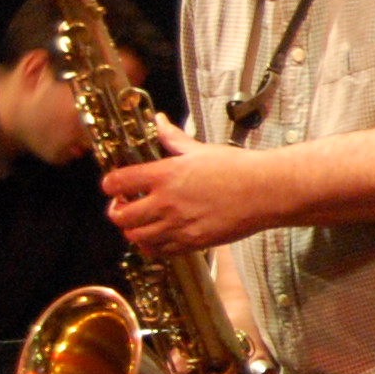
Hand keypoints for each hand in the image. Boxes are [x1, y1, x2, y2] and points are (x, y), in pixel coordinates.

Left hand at [102, 117, 273, 255]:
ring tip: (141, 222)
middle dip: (117, 211)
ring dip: (133, 230)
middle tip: (124, 206)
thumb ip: (173, 139)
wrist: (265, 191)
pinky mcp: (191, 242)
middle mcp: (165, 202)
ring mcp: (177, 225)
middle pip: (120, 216)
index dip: (109, 184)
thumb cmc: (237, 169)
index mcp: (164, 175)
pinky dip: (152, 246)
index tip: (113, 185)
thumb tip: (159, 122)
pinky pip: (159, 251)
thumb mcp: (200, 149)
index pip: (118, 182)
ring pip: (136, 237)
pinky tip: (158, 236)